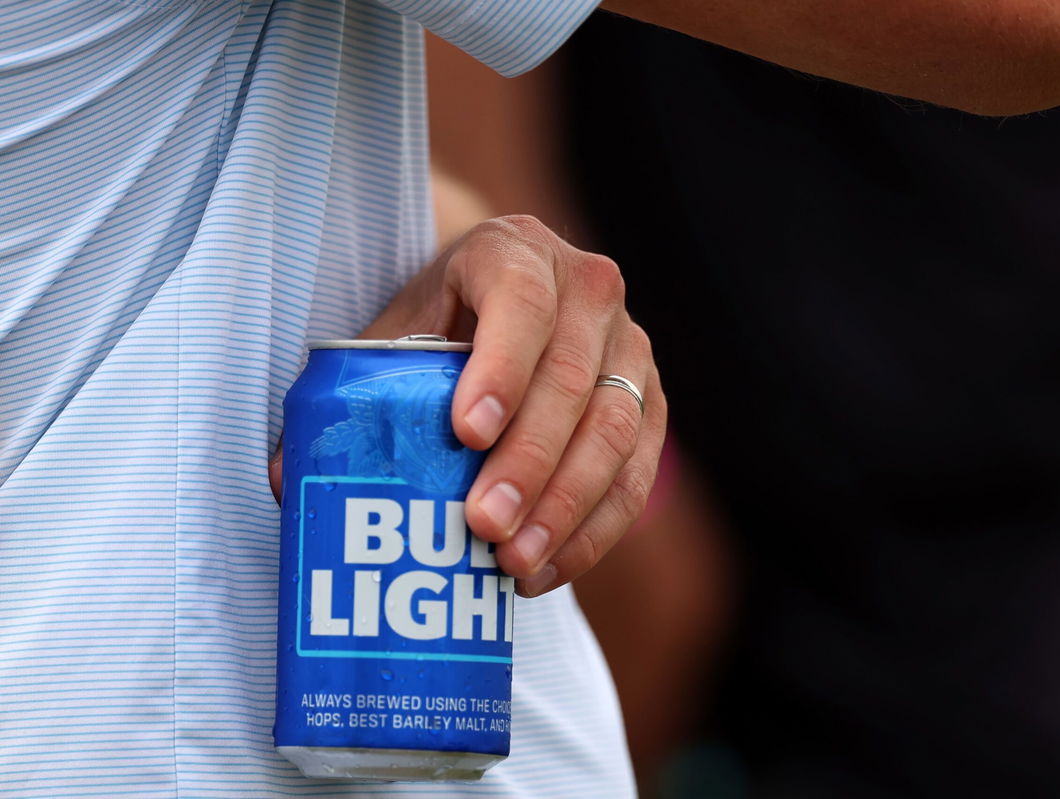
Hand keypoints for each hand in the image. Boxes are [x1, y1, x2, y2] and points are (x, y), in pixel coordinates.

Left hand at [270, 215, 665, 596]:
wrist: (510, 301)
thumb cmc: (441, 321)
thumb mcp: (394, 334)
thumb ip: (350, 395)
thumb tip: (285, 480)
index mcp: (516, 252)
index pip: (521, 304)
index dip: (501, 370)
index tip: (465, 435)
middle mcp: (590, 290)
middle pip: (572, 379)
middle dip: (529, 462)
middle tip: (483, 527)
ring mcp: (631, 346)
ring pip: (616, 430)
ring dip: (567, 506)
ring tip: (514, 563)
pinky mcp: (652, 402)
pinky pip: (638, 472)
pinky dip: (595, 528)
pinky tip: (547, 568)